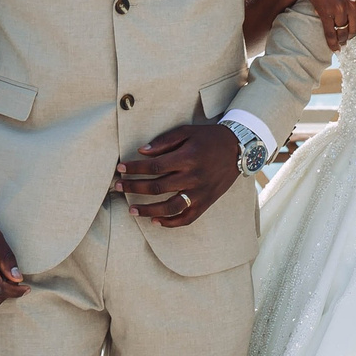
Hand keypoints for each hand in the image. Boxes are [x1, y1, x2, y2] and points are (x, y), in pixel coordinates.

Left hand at [116, 121, 239, 227]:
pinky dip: (171, 222)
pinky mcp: (206, 202)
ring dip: (148, 210)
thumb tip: (142, 152)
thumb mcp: (187, 132)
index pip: (154, 166)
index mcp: (187, 157)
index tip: (120, 169)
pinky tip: (155, 221)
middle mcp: (193, 177)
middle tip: (118, 187)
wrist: (238, 149)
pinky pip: (187, 218)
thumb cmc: (209, 138)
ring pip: (170, 207)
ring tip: (131, 210)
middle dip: (134, 188)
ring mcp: (200, 192)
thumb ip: (164, 142)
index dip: (135, 169)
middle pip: (157, 187)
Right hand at [278, 0, 355, 48]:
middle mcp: (355, 2)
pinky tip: (334, 48)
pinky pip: (331, 33)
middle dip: (352, 33)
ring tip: (340, 38)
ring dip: (342, 38)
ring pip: (344, 32)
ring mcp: (341, 8)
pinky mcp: (327, 12)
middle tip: (347, 33)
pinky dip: (332, 43)